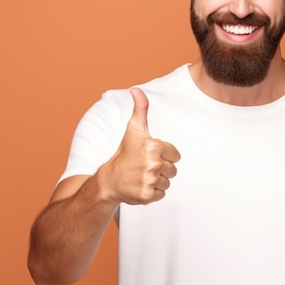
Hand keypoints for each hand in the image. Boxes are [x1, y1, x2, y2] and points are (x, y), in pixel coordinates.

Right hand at [100, 87, 179, 204]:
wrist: (109, 179)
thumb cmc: (124, 153)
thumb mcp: (133, 129)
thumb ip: (140, 109)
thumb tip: (136, 90)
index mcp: (154, 147)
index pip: (175, 155)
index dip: (165, 155)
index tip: (151, 155)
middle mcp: (153, 164)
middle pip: (173, 170)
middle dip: (162, 169)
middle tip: (146, 166)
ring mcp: (150, 180)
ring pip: (167, 182)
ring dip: (158, 180)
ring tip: (143, 176)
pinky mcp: (147, 195)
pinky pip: (161, 194)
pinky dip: (153, 192)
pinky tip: (142, 185)